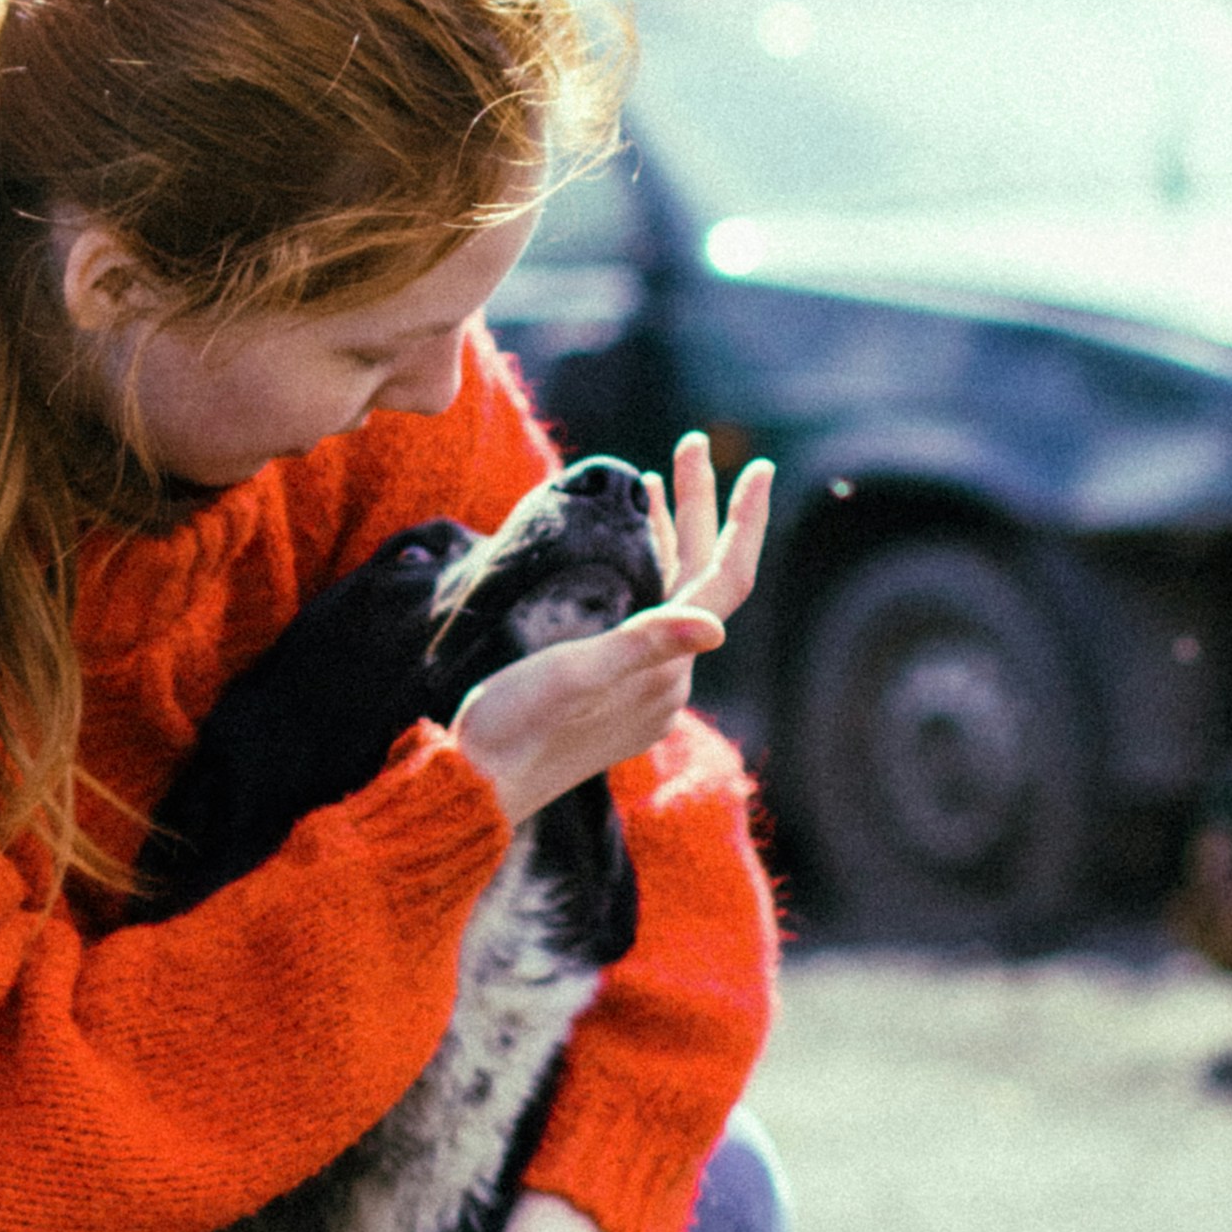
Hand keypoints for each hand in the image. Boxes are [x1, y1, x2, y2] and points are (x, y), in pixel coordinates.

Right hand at [450, 435, 772, 835]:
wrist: (472, 788)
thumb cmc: (513, 727)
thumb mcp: (573, 675)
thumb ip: (643, 645)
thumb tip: (717, 628)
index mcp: (666, 669)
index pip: (725, 580)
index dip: (743, 521)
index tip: (760, 467)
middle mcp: (666, 680)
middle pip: (701, 580)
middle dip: (699, 509)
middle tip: (693, 443)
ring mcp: (641, 689)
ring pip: (670, 597)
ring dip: (668, 537)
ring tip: (653, 481)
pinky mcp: (614, 696)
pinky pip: (643, 620)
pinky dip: (642, 573)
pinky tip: (619, 556)